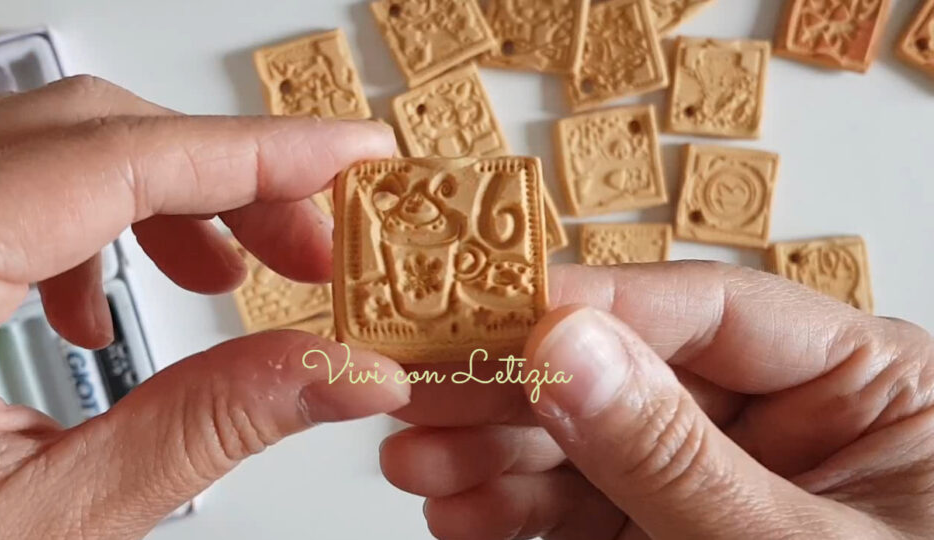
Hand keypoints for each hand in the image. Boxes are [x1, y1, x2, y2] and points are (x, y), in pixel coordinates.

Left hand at [0, 77, 409, 537]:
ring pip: (50, 149)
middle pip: (87, 130)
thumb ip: (207, 429)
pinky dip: (87, 228)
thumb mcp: (49, 523)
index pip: (111, 160)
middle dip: (224, 179)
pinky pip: (4, 190)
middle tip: (310, 247)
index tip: (350, 156)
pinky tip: (104, 310)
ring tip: (225, 279)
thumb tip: (342, 372)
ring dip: (161, 200)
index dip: (254, 152)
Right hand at [381, 263, 933, 538]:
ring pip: (592, 444)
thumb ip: (679, 456)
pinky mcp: (674, 534)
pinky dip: (517, 513)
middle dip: (518, 387)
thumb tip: (569, 349)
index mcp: (863, 384)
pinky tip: (461, 509)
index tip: (493, 313)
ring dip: (496, 455)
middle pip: (630, 372)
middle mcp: (787, 423)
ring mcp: (721, 481)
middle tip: (425, 386)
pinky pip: (587, 509)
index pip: (710, 311)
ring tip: (418, 459)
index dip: (593, 303)